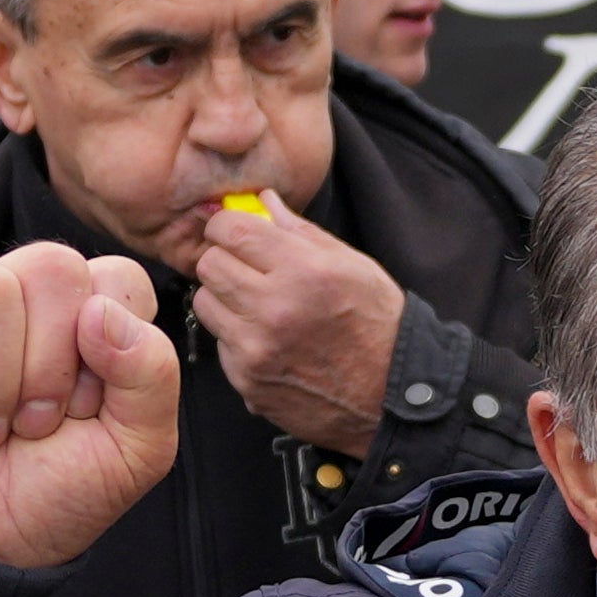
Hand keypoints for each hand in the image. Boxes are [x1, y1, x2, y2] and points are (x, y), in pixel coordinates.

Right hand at [0, 238, 185, 570]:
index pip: (118, 279)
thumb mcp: (136, 449)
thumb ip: (152, 374)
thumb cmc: (52, 493)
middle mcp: (20, 295)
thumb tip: (102, 311)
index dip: (111, 354)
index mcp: (85, 312)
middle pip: (53, 268)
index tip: (86, 411)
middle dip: (51, 367)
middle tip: (32, 424)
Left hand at [192, 196, 403, 455]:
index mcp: (305, 271)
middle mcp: (275, 308)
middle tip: (246, 266)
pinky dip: (237, 336)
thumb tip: (264, 201)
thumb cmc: (378, 326)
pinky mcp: (247, 379)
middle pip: (209, 264)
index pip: (231, 230)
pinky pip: (220, 342)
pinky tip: (268, 338)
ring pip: (205, 302)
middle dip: (225, 258)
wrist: (391, 395)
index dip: (227, 225)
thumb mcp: (354, 266)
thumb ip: (301, 231)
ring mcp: (256, 348)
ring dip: (224, 297)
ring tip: (256, 303)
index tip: (234, 230)